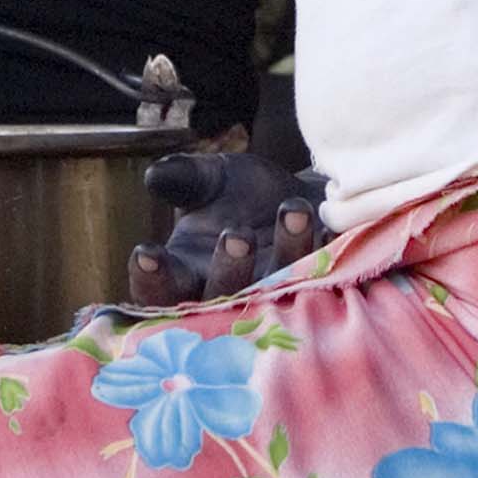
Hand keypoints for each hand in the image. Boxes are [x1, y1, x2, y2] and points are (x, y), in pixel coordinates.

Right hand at [129, 145, 323, 304]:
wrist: (299, 192)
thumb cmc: (241, 193)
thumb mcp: (211, 179)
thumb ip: (184, 179)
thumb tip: (155, 177)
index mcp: (187, 274)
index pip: (157, 289)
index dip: (151, 277)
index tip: (147, 252)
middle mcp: (227, 295)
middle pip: (219, 300)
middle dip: (228, 270)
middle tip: (236, 235)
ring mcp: (275, 295)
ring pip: (276, 291)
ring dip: (286, 253)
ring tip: (293, 212)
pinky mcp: (321, 286)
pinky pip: (325, 279)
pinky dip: (329, 253)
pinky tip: (330, 226)